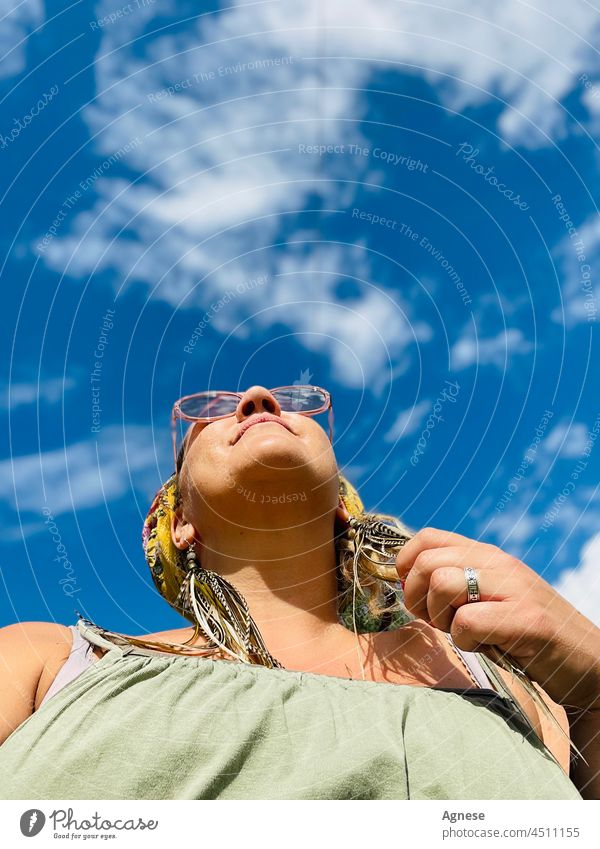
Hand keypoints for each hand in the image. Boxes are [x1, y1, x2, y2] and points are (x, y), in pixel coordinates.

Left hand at [395, 526, 599, 712]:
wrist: (588, 662)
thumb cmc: (526, 636)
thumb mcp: (488, 598)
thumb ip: (454, 584)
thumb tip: (404, 582)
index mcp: (486, 554)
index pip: (427, 538)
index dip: (406, 565)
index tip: (414, 594)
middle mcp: (499, 563)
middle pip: (426, 562)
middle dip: (418, 598)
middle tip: (439, 621)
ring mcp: (514, 588)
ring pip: (442, 584)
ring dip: (441, 618)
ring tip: (464, 632)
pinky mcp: (527, 619)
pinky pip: (467, 622)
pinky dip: (465, 641)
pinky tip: (485, 646)